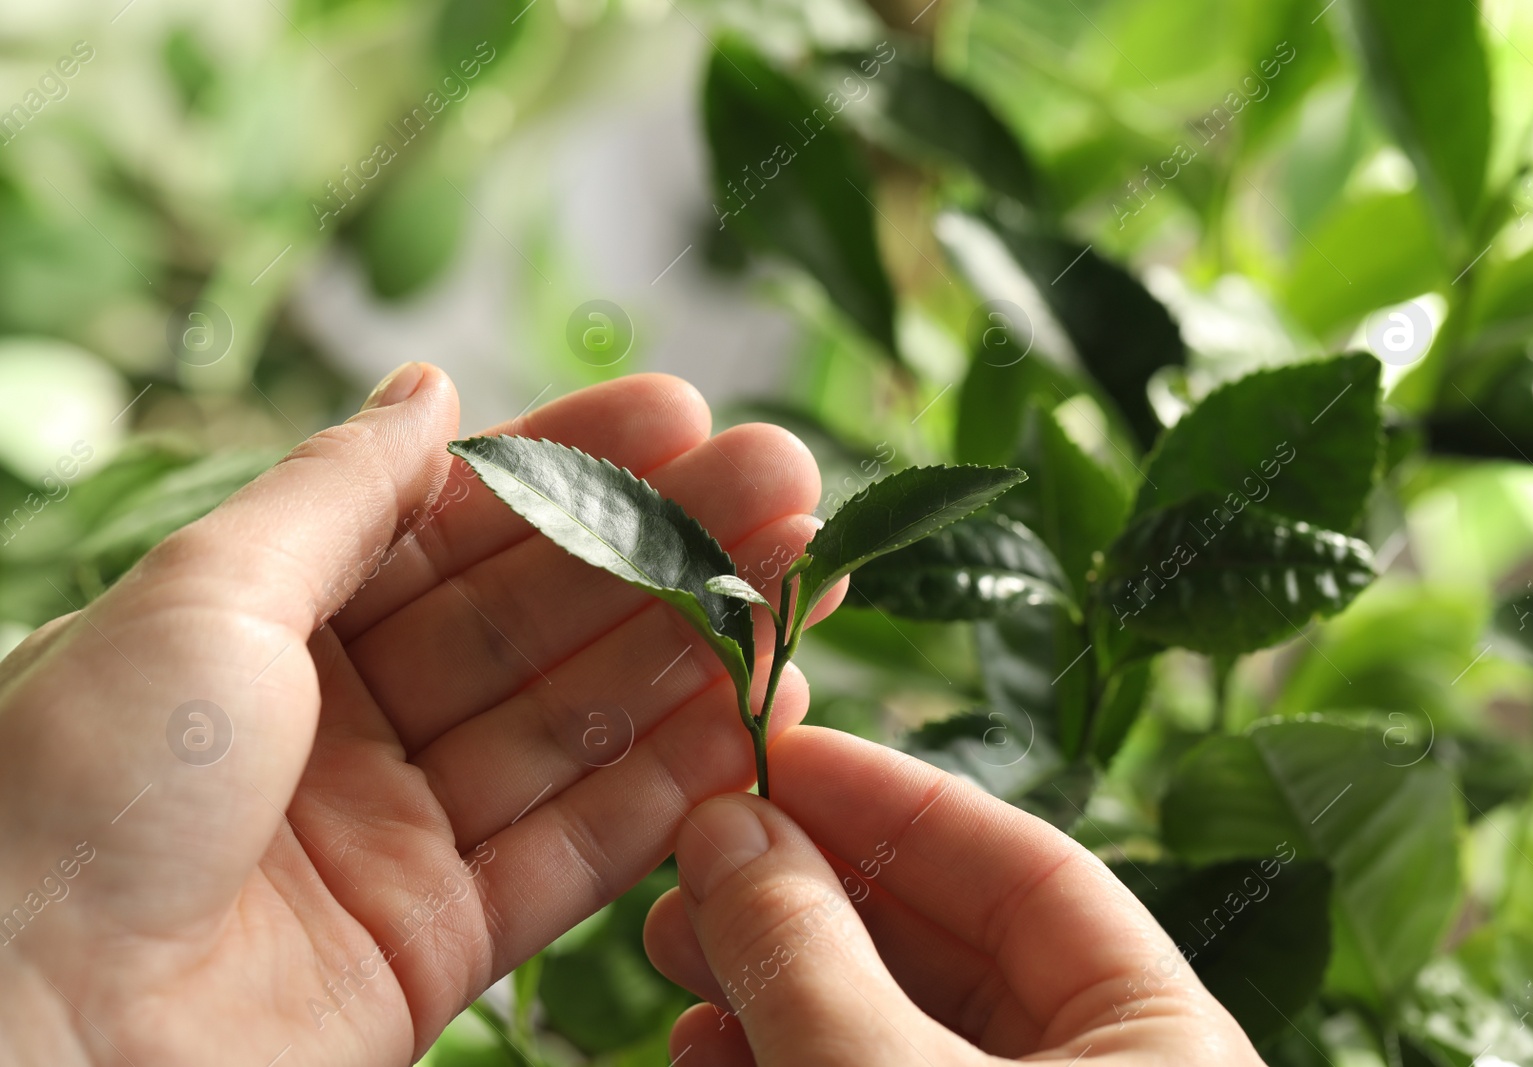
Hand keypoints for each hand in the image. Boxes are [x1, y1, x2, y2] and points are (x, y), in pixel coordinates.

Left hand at [0, 365, 833, 1064]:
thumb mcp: (204, 595)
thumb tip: (429, 389)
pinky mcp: (438, 948)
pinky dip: (670, 791)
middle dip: (664, 549)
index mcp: (269, 625)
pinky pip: (576, 853)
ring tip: (799, 582)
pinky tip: (754, 715)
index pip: (454, 526)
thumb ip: (338, 494)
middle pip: (539, 622)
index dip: (572, 468)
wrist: (18, 1037)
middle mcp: (343, 726)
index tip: (679, 413)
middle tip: (783, 482)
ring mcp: (397, 836)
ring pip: (576, 730)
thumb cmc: (67, 790)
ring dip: (691, 657)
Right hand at [644, 727, 1265, 1066]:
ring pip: (894, 1021)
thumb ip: (807, 956)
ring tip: (678, 948)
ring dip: (779, 978)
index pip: (1023, 866)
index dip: (890, 800)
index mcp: (1161, 1039)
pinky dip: (787, 1057)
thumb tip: (728, 826)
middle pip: (947, 941)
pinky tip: (704, 1047)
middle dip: (809, 893)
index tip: (771, 758)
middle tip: (695, 856)